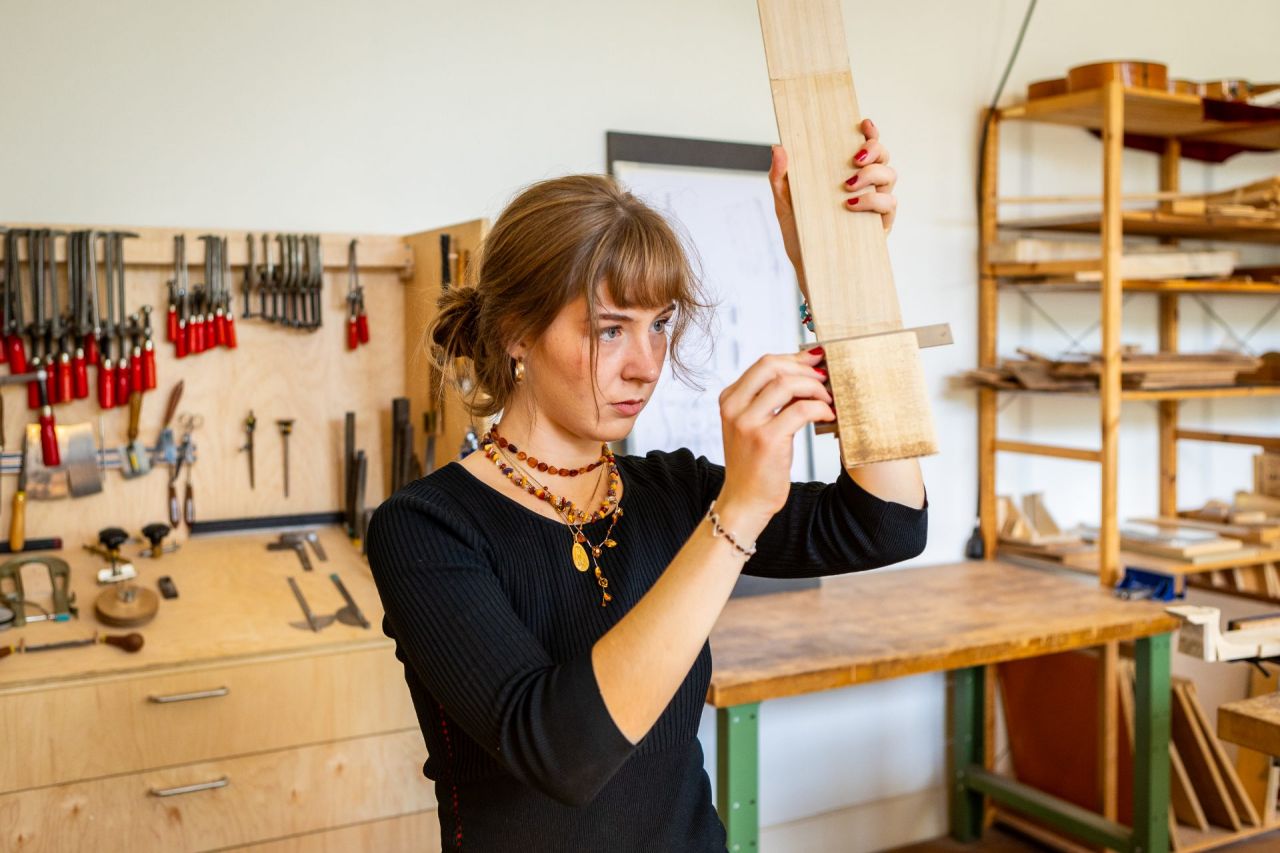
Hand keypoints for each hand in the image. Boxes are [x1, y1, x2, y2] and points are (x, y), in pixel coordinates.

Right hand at [717, 348, 833, 525]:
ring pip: (786, 384)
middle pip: (772, 366)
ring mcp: (748, 423)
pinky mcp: (766, 439)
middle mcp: (734, 407)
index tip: (816, 361)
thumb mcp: (754, 425)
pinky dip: (820, 408)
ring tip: (828, 399)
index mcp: (729, 399)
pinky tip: (828, 415)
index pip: (764, 363)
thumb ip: (771, 399)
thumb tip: (805, 372)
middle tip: (825, 380)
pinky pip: (800, 410)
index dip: (795, 358)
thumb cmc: (755, 463)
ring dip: (815, 388)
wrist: (745, 500)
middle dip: (804, 369)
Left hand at [768, 117, 897, 296]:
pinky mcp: (880, 226)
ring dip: (872, 175)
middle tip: (855, 159)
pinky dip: (873, 201)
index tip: (864, 123)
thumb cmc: (799, 235)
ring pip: (890, 177)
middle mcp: (866, 187)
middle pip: (884, 157)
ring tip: (848, 186)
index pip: (865, 147)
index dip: (870, 132)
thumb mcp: (785, 204)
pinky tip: (851, 205)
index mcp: (846, 175)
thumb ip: (780, 177)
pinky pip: (889, 205)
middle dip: (875, 150)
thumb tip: (778, 147)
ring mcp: (875, 206)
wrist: (808, 270)